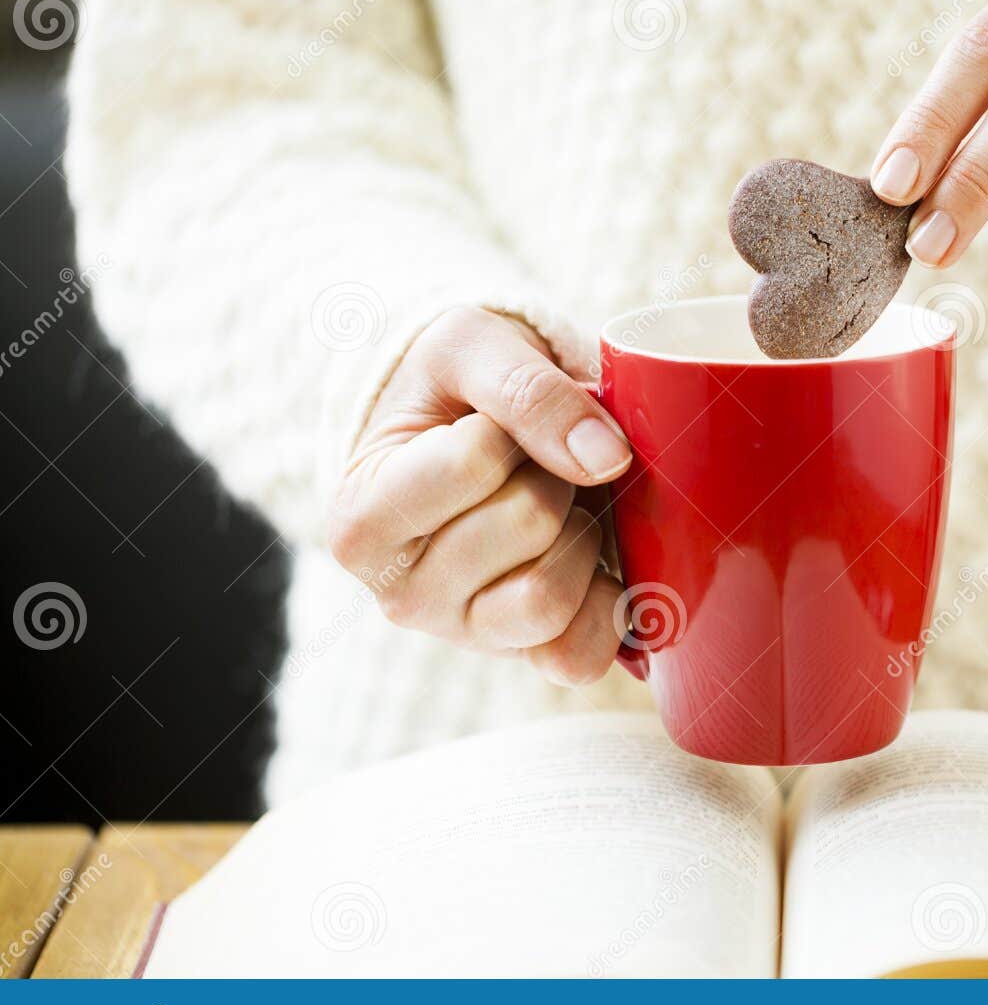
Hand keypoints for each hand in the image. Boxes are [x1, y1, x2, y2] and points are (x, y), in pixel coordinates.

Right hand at [328, 307, 630, 684]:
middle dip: (552, 473)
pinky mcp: (524, 656)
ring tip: (558, 505)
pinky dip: (608, 602)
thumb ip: (529, 389)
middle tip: (532, 463)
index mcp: (362, 520)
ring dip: (581, 531)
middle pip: (530, 523)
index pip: (474, 462)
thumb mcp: (469, 348)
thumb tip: (606, 457)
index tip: (490, 424)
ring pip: (553, 594)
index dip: (510, 427)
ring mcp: (465, 633)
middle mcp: (400, 595)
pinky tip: (594, 558)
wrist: (469, 437)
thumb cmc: (455, 391)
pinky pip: (582, 654)